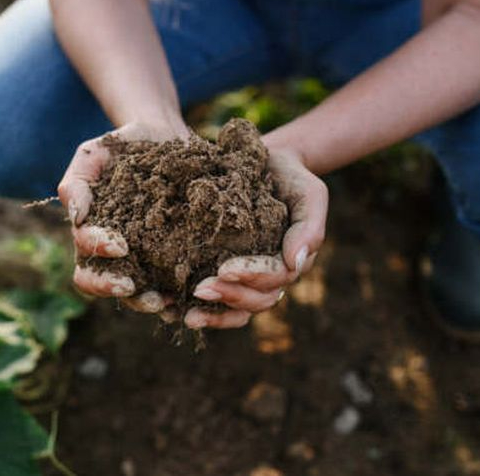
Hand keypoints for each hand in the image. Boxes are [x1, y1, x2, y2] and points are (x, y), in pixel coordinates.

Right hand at [57, 119, 190, 315]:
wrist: (165, 135)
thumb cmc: (123, 146)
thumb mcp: (94, 154)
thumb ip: (77, 183)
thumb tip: (76, 218)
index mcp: (92, 235)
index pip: (85, 257)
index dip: (98, 255)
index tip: (119, 245)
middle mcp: (115, 254)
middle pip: (103, 285)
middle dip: (114, 289)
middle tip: (132, 287)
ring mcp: (145, 258)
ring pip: (137, 294)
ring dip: (147, 301)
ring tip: (166, 301)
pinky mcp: (175, 256)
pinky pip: (173, 284)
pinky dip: (180, 296)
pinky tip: (192, 295)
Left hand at [183, 145, 327, 329]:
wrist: (268, 163)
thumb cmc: (291, 178)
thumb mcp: (309, 194)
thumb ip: (309, 227)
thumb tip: (295, 263)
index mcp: (290, 261)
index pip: (275, 278)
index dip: (251, 277)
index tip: (224, 269)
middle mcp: (269, 276)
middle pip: (255, 300)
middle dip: (229, 297)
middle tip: (200, 289)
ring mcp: (247, 277)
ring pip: (237, 309)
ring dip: (213, 314)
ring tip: (186, 315)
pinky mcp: (222, 270)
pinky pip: (216, 301)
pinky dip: (198, 309)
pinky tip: (170, 311)